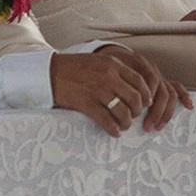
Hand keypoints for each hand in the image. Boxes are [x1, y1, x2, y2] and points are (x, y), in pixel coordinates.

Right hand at [52, 46, 184, 135]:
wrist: (49, 72)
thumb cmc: (73, 67)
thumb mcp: (97, 61)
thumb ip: (114, 70)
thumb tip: (131, 86)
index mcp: (112, 64)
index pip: (139, 80)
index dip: (146, 94)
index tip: (146, 103)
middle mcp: (109, 76)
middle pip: (135, 98)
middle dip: (137, 110)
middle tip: (134, 116)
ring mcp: (98, 90)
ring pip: (123, 111)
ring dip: (126, 122)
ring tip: (124, 126)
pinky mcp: (87, 104)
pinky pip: (107, 121)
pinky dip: (113, 129)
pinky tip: (114, 133)